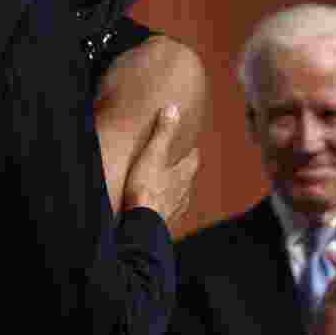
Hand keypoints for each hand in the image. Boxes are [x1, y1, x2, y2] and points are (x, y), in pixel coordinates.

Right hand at [121, 104, 200, 239]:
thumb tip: (173, 109)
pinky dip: (166, 207)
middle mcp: (184, 192)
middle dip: (185, 171)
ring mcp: (175, 209)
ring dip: (177, 191)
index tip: (192, 146)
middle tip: (180, 164)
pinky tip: (160, 208)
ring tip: (170, 186)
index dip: (193, 152)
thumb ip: (162, 133)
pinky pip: (169, 212)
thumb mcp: (152, 155)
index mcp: (183, 174)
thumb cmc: (146, 189)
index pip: (193, 159)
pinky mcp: (165, 222)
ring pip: (181, 197)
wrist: (142, 225)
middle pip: (189, 179)